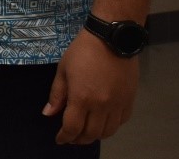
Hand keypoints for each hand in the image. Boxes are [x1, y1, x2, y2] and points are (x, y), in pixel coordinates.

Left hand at [43, 29, 138, 144]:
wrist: (111, 39)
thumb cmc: (82, 51)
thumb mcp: (63, 70)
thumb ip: (57, 95)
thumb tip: (49, 114)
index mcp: (81, 98)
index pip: (72, 128)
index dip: (64, 137)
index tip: (60, 139)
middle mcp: (101, 106)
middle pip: (91, 134)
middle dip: (79, 139)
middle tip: (72, 137)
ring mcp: (117, 105)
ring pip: (107, 132)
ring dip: (95, 135)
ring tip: (86, 132)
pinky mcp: (129, 101)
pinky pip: (121, 122)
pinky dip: (111, 126)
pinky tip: (103, 122)